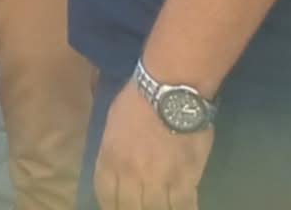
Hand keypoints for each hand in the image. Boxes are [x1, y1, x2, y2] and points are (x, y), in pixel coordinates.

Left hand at [94, 83, 212, 209]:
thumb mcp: (112, 124)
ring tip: (158, 207)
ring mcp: (159, 180)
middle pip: (128, 208)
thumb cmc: (138, 100)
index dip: (109, 206)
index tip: (115, 207)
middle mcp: (131, 175)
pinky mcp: (185, 180)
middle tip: (139, 207)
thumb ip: (112, 151)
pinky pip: (183, 206)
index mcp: (110, 159)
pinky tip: (180, 209)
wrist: (171, 92)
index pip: (105, 195)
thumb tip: (116, 167)